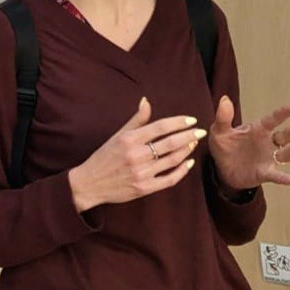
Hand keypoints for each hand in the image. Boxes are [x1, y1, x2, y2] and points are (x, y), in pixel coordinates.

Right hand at [68, 97, 206, 211]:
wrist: (90, 183)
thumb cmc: (104, 157)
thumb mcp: (117, 136)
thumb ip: (135, 120)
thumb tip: (146, 101)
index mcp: (129, 139)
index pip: (160, 127)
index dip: (178, 122)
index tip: (191, 120)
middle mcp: (136, 155)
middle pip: (170, 143)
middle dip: (189, 136)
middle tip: (200, 131)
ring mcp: (141, 172)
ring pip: (172, 159)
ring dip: (186, 150)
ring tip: (193, 143)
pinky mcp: (144, 188)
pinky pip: (169, 179)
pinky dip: (182, 171)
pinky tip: (188, 163)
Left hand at [208, 96, 289, 188]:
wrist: (221, 169)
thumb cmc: (224, 146)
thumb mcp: (219, 131)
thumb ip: (223, 117)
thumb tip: (224, 99)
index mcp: (258, 130)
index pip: (273, 119)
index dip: (285, 112)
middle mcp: (268, 143)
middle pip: (284, 136)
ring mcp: (269, 158)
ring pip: (285, 154)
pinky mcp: (265, 173)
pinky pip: (277, 176)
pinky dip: (285, 178)